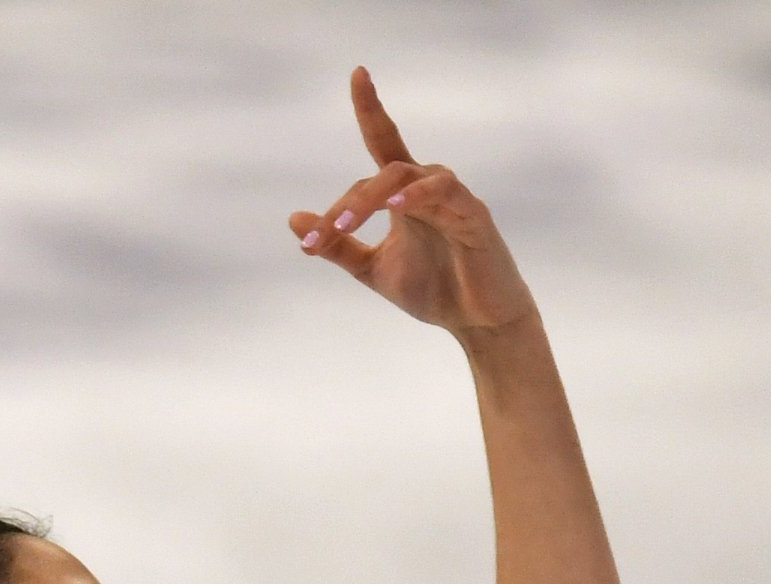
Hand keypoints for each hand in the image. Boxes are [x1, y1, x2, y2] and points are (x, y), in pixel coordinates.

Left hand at [291, 67, 535, 334]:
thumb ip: (337, 244)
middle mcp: (427, 187)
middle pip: (383, 170)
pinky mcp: (475, 216)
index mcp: (404, 194)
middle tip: (320, 235)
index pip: (384, 141)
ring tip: (344, 225)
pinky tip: (397, 204)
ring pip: (408, 176)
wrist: (476, 322)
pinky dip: (420, 195)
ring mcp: (453, 199)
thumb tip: (294, 220)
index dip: (371, 108)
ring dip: (370, 198)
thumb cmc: (432, 289)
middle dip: (346, 203)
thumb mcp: (371, 269)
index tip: (358, 73)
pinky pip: (447, 193)